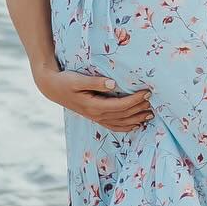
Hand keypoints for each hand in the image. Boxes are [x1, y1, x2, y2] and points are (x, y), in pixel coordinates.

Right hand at [36, 65, 154, 132]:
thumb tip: (113, 83)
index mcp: (94, 106)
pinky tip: (136, 124)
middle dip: (140, 109)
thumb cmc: (65, 81)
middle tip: (154, 101)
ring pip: (120, 123)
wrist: (52, 88)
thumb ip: (96, 82)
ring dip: (136, 119)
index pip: (120, 105)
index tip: (147, 92)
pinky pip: (114, 126)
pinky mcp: (95, 117)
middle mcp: (96, 115)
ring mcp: (96, 118)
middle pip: (123, 115)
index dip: (135, 100)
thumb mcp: (78, 79)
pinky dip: (126, 126)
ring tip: (151, 114)